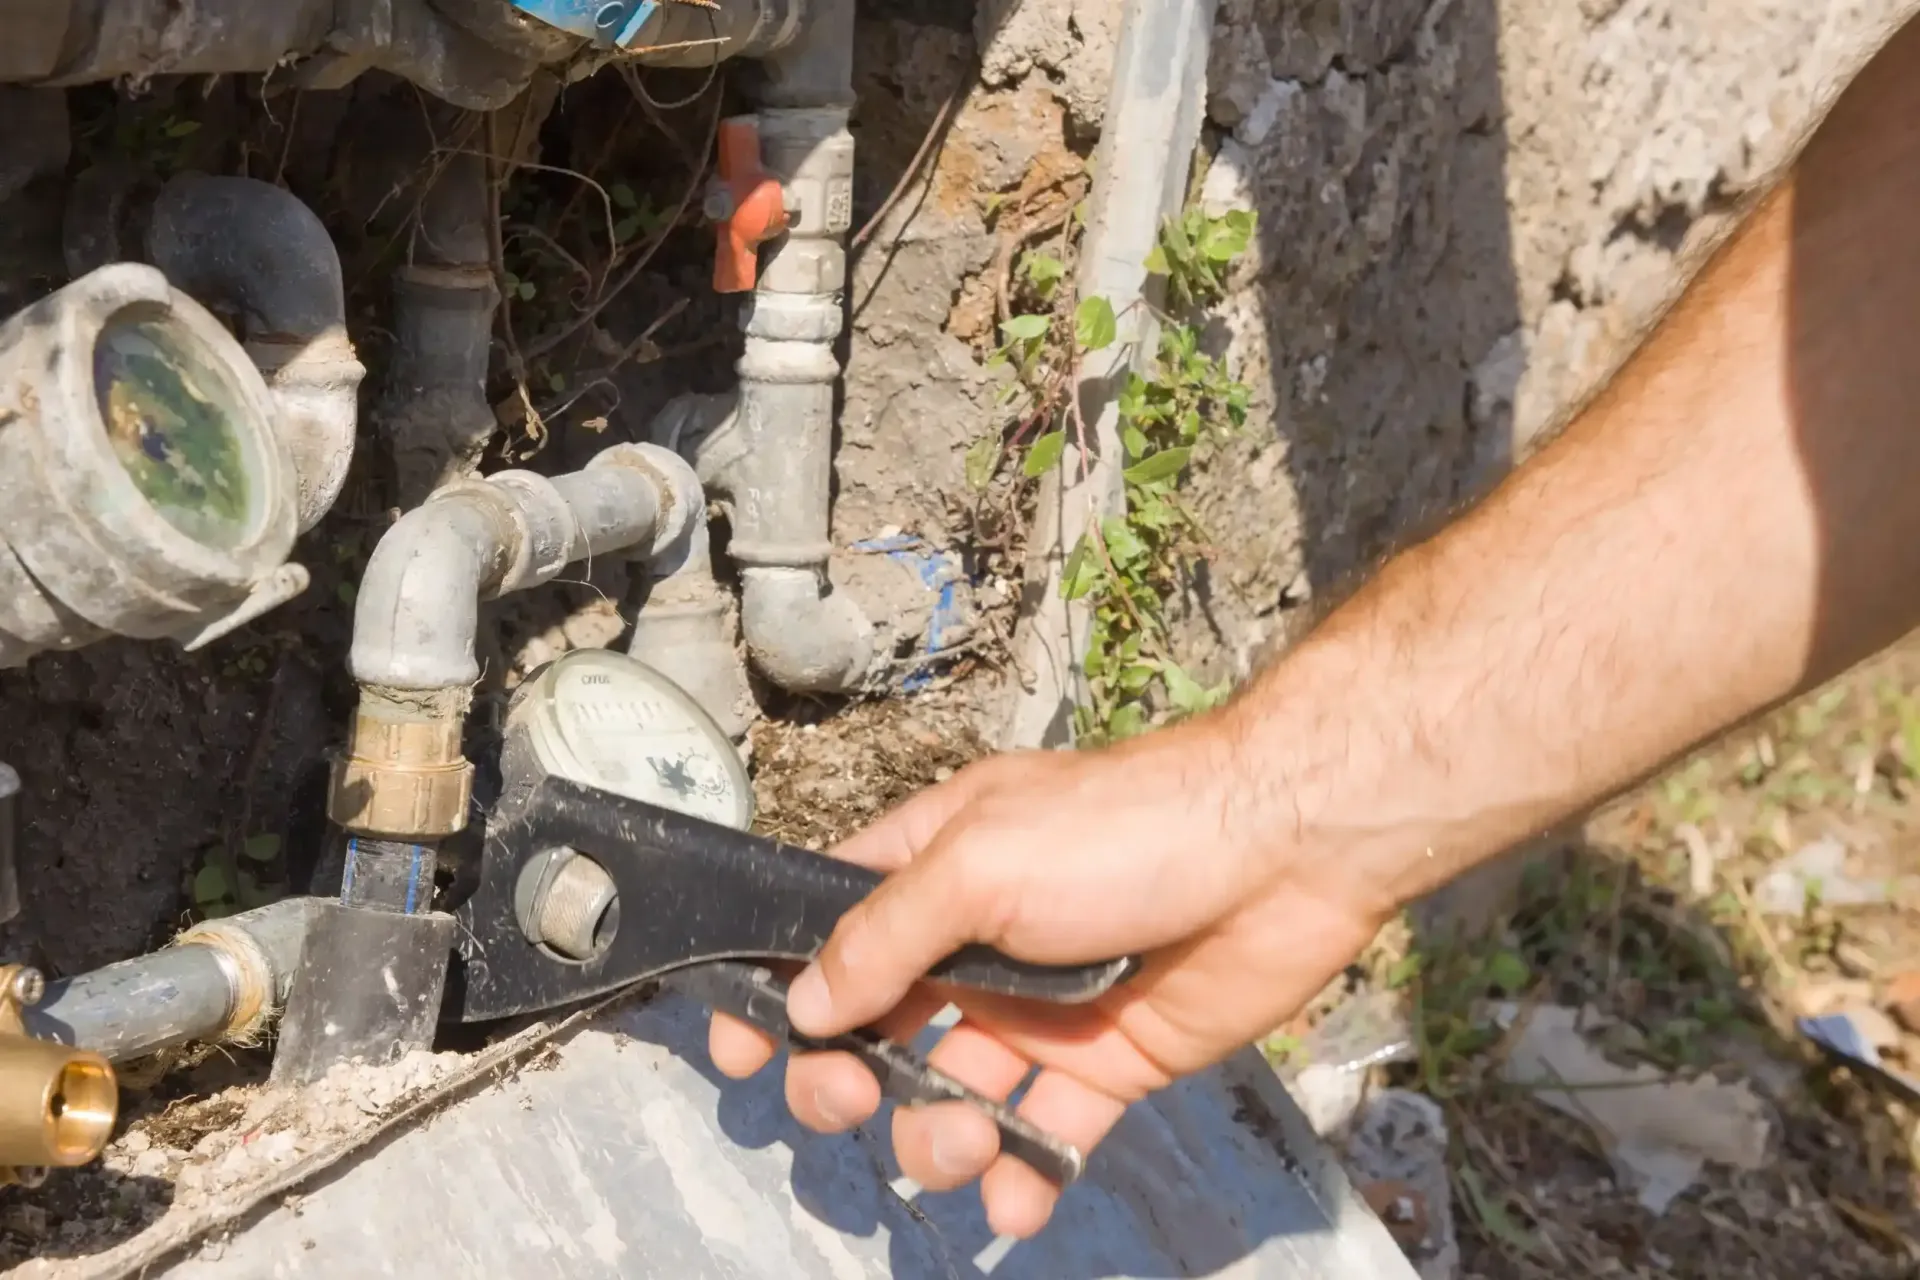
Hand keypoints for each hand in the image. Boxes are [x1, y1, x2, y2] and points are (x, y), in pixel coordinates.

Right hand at [706, 709, 1387, 1237]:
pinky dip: (1018, 1175)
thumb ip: (886, 935)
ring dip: (934, 1136)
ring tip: (963, 1139)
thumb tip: (802, 1002)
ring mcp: (1035, 1009)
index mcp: (930, 869)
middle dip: (844, 1079)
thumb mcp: (982, 861)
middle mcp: (972, 942)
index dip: (777, 989)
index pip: (825, 932)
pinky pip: (1040, 1136)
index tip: (743, 1051)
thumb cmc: (1127, 830)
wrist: (1282, 854)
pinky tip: (1014, 1198)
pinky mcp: (1103, 1062)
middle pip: (872, 1031)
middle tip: (851, 1097)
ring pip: (948, 1096)